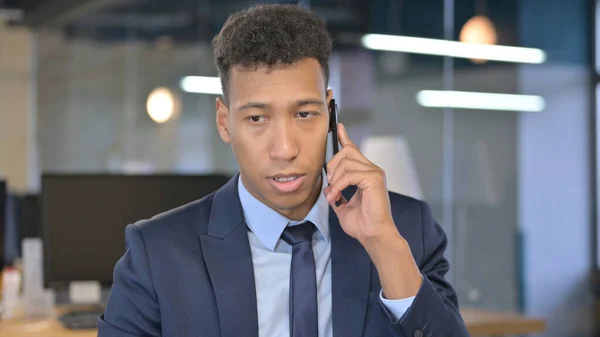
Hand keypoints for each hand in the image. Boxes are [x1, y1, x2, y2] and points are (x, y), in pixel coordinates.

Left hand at [325, 123, 421, 298]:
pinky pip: (349, 174)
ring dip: (334, 180)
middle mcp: (371, 169)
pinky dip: (339, 185)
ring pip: (346, 162)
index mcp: (365, 173)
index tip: (338, 126)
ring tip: (333, 196)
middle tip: (330, 186)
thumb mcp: (342, 205)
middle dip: (332, 166)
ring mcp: (375, 172)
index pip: (353, 149)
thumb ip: (336, 192)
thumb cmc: (361, 224)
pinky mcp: (374, 178)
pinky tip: (337, 196)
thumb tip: (328, 187)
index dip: (344, 137)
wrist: (373, 236)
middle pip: (346, 152)